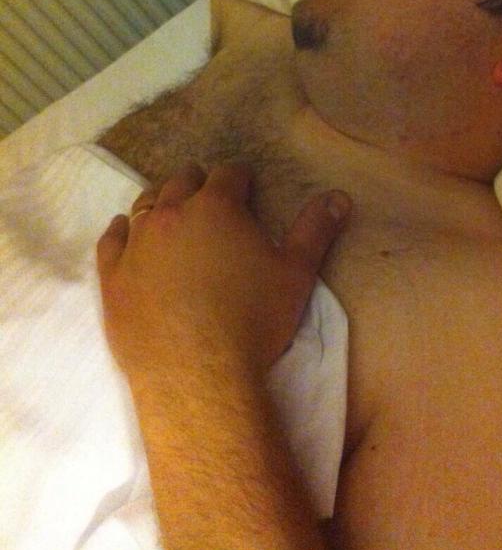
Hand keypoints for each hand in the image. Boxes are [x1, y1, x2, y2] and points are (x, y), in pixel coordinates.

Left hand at [97, 163, 349, 383]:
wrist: (198, 376)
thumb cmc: (254, 321)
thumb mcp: (296, 274)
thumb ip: (316, 230)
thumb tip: (340, 196)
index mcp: (217, 207)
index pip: (229, 173)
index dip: (241, 176)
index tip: (246, 183)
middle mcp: (172, 213)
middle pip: (183, 181)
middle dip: (200, 184)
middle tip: (211, 197)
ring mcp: (137, 243)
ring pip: (146, 204)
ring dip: (163, 201)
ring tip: (173, 211)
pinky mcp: (113, 275)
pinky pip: (112, 238)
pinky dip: (123, 230)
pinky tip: (127, 232)